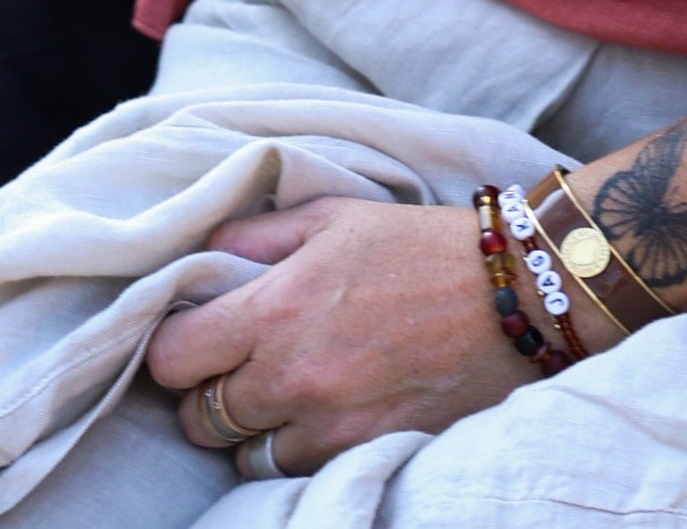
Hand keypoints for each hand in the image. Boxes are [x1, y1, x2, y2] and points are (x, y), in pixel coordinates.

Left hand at [145, 196, 522, 475]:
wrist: (513, 294)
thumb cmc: (423, 246)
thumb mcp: (338, 215)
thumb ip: (261, 234)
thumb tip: (207, 250)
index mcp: (277, 306)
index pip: (172, 358)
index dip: (173, 349)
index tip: (192, 338)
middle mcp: (291, 374)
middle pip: (199, 419)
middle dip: (210, 393)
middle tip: (240, 367)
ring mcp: (326, 425)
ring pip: (244, 457)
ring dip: (254, 430)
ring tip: (286, 393)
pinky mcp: (362, 454)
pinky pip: (296, 472)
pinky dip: (298, 450)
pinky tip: (323, 415)